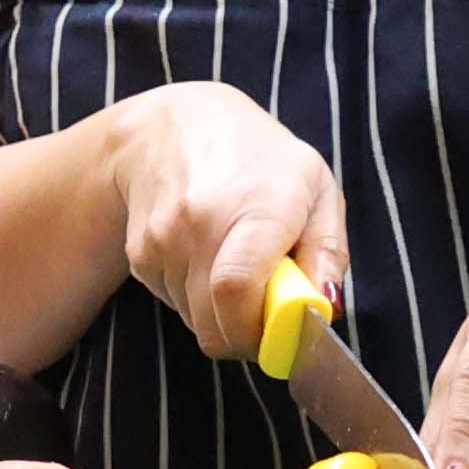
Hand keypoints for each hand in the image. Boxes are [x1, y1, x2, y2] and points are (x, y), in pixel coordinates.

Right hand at [103, 85, 350, 361]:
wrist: (171, 129)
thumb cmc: (257, 158)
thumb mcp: (317, 187)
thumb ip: (329, 250)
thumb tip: (323, 306)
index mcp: (256, 206)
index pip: (237, 290)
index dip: (258, 332)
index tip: (282, 339)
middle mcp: (200, 224)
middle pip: (213, 324)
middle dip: (245, 338)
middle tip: (267, 318)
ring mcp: (162, 241)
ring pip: (195, 321)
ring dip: (219, 314)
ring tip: (234, 267)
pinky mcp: (139, 255)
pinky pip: (174, 304)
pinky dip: (195, 299)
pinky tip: (206, 258)